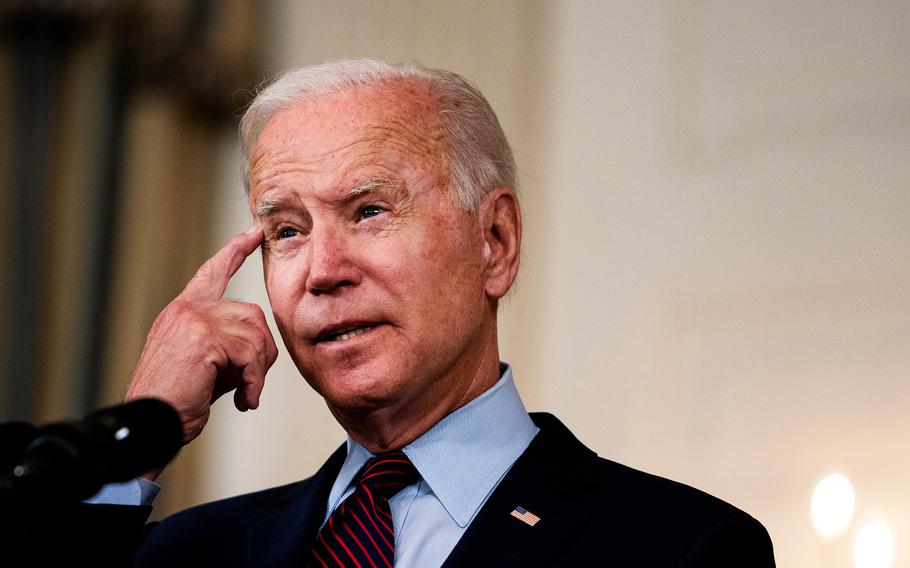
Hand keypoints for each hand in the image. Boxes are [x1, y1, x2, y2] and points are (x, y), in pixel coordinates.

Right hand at [124, 228, 278, 451]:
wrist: (149, 424)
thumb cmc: (176, 400)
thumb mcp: (205, 363)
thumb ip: (228, 343)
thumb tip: (261, 345)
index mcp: (184, 310)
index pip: (212, 272)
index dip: (234, 251)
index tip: (252, 233)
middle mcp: (188, 308)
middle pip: (253, 314)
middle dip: (262, 351)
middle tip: (251, 382)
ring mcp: (195, 319)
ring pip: (255, 334)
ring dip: (258, 371)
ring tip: (246, 394)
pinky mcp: (204, 337)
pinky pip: (250, 354)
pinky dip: (254, 382)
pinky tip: (244, 401)